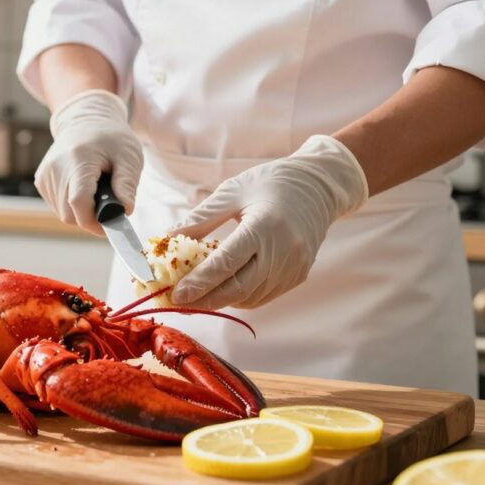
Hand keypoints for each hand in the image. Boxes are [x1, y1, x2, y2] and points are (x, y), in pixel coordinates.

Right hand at [35, 89, 142, 234]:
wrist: (86, 120)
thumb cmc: (111, 139)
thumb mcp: (129, 157)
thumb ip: (127, 185)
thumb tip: (125, 212)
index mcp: (78, 160)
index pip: (79, 202)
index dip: (96, 221)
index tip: (112, 225)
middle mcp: (55, 168)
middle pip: (70, 214)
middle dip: (91, 217)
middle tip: (109, 205)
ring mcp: (45, 175)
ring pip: (63, 214)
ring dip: (82, 211)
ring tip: (96, 190)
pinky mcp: (41, 180)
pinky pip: (57, 206)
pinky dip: (72, 205)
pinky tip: (83, 188)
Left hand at [170, 135, 368, 309]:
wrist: (318, 185)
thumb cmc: (270, 183)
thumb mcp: (231, 192)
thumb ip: (200, 219)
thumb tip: (166, 240)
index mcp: (265, 226)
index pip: (226, 264)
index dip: (199, 283)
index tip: (175, 294)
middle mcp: (283, 252)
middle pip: (238, 288)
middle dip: (205, 300)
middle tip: (178, 302)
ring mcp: (294, 268)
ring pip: (249, 297)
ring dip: (220, 300)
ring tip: (194, 295)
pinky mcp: (298, 276)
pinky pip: (262, 295)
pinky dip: (239, 296)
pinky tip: (222, 289)